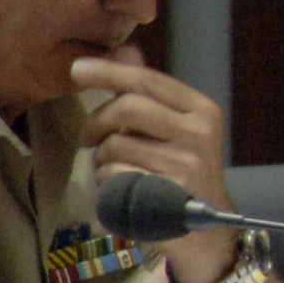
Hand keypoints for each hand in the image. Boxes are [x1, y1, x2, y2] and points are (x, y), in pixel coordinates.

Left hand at [72, 46, 236, 282]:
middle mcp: (199, 131)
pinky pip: (113, 175)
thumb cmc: (181, 175)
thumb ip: (148, 93)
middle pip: (127, 107)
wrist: (207, 233)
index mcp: (201, 110)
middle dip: (97, 121)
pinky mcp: (166, 191)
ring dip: (101, 159)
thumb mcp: (174, 130)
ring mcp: (185, 162)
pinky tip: (122, 190)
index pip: (148, 81)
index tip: (76, 69)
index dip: (108, 72)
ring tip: (115, 171)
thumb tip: (124, 49)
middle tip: (88, 138)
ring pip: (114, 145)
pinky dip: (106, 183)